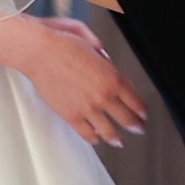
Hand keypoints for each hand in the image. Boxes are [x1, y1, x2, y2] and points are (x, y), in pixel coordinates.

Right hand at [20, 19, 147, 147]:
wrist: (40, 52)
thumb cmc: (64, 44)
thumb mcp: (95, 45)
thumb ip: (106, 60)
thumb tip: (109, 66)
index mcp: (112, 77)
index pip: (135, 100)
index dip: (142, 110)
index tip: (144, 114)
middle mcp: (103, 95)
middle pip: (127, 118)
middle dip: (136, 126)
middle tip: (139, 129)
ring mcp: (87, 108)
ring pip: (109, 132)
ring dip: (117, 138)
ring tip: (120, 141)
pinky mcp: (71, 116)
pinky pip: (87, 134)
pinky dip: (94, 138)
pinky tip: (97, 139)